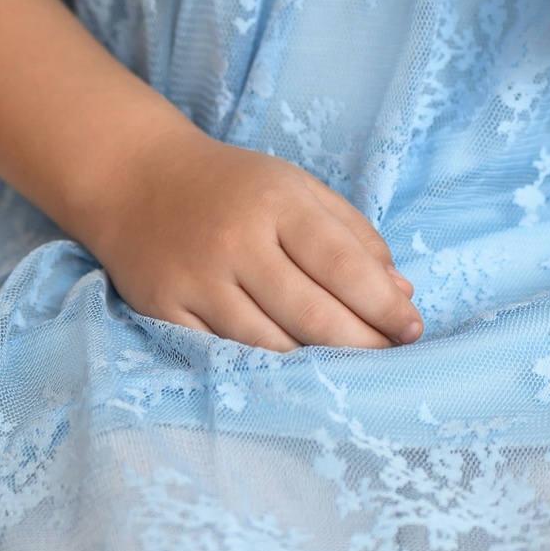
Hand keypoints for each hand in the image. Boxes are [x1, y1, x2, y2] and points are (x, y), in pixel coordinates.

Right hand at [88, 116, 423, 350]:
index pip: (343, 264)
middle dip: (362, 344)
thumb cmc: (234, 186)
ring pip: (270, 344)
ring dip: (318, 364)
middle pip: (311, 314)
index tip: (412, 327)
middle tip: (391, 358)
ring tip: (350, 369)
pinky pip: (224, 354)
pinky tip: (293, 371)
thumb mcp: (298, 188)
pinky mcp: (165, 309)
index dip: (383, 305)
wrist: (137, 179)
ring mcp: (198, 279)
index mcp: (277, 202)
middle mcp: (237, 241)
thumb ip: (353, 235)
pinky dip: (264, 368)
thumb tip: (401, 291)